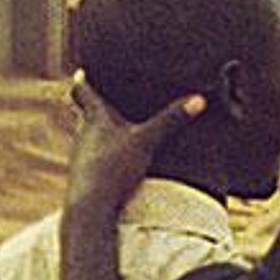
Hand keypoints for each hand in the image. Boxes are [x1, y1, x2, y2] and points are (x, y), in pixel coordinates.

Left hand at [66, 70, 206, 214]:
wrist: (89, 208)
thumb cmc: (113, 169)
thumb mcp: (147, 142)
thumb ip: (171, 121)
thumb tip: (199, 99)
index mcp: (96, 119)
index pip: (83, 93)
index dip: (83, 81)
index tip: (80, 70)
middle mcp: (84, 135)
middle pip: (81, 114)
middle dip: (87, 105)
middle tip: (93, 94)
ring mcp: (82, 157)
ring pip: (86, 137)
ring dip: (95, 130)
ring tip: (109, 128)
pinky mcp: (85, 176)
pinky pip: (92, 157)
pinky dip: (100, 153)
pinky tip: (112, 162)